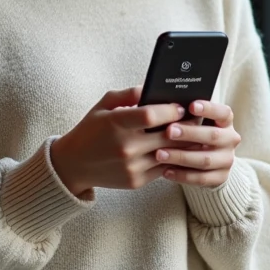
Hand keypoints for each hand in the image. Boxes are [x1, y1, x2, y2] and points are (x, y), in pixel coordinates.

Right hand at [50, 88, 188, 197]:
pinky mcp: (136, 182)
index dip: (171, 110)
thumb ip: (128, 94)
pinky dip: (173, 159)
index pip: (152, 115)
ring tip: (193, 134)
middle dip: (185, 126)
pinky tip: (179, 150)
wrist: (73, 165)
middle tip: (196, 119)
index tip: (181, 107)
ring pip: (169, 154)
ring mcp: (131, 167)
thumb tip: (153, 87)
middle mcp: (125, 147)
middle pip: (167, 135)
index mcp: (116, 123)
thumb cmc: (90, 130)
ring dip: (184, 144)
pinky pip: (163, 169)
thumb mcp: (103, 105)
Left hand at [154, 101, 241, 187]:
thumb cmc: (193, 134)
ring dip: (181, 156)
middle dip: (189, 133)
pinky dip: (182, 175)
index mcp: (225, 121)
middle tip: (168, 131)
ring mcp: (227, 160)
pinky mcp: (221, 177)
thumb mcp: (192, 121)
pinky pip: (201, 178)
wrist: (207, 162)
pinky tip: (165, 171)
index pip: (223, 112)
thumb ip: (183, 113)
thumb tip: (161, 104)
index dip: (209, 109)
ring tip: (160, 154)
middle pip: (213, 135)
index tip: (191, 106)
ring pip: (205, 159)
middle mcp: (230, 139)